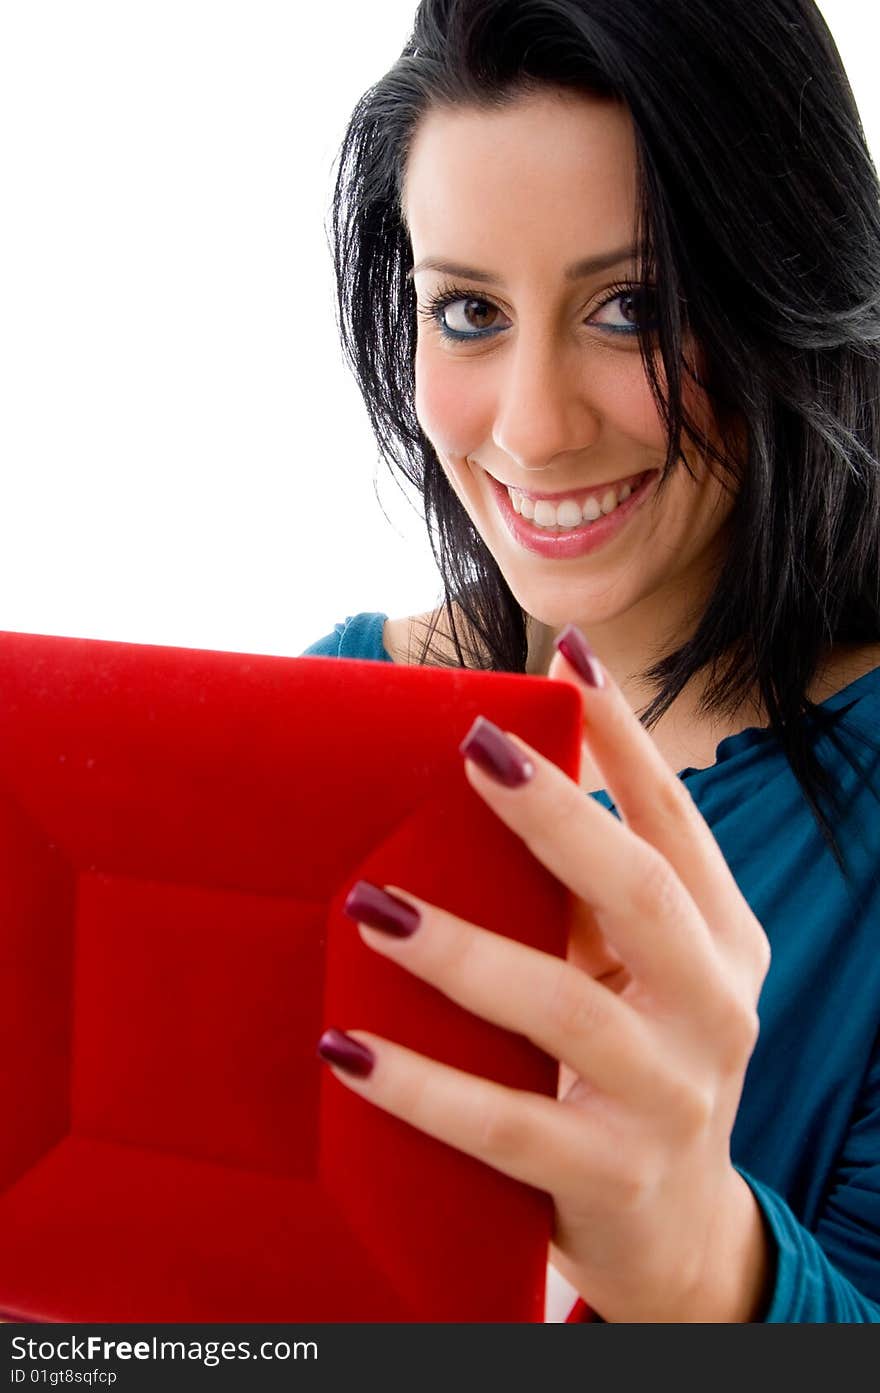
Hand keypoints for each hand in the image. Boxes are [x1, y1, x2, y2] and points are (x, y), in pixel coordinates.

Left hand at [317, 624, 772, 1321]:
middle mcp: (715, 1008)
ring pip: (567, 1007)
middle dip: (557, 815)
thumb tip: (488, 786)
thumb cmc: (636, 1068)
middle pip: (641, 893)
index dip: (627, 738)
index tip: (572, 660)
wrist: (675, 1235)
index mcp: (724, 940)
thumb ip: (586, 902)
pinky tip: (348, 1049)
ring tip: (372, 906)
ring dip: (463, 950)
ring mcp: (672, 1096)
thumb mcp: (639, 979)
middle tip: (474, 750)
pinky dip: (422, 1085)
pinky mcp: (612, 1175)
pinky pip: (506, 1123)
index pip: (677, 822)